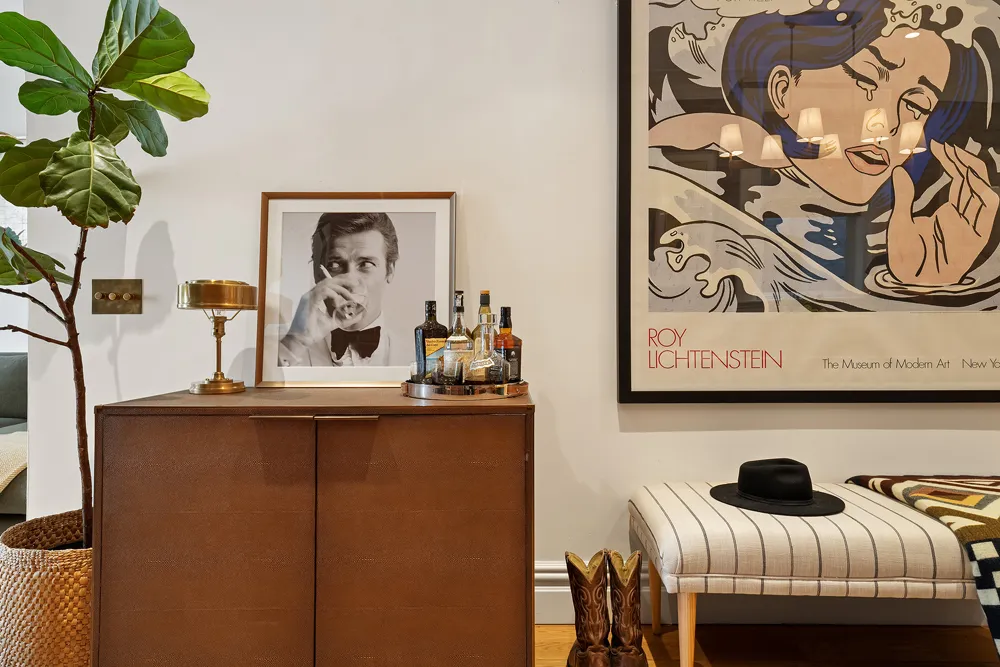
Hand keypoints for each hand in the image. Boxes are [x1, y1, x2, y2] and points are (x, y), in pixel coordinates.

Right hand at [284, 266, 360, 349]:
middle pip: (328, 280)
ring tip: (350, 297)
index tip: (353, 285)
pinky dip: (333, 295)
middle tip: (355, 284)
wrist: (301, 340)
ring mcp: (309, 297)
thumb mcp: (333, 323)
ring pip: (326, 284)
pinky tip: (338, 303)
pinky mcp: (308, 301)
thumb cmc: (313, 331)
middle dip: (343, 280)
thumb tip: (359, 315)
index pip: (328, 283)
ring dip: (340, 289)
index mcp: (315, 297)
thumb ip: (344, 318)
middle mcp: (311, 294)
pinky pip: (323, 292)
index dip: (341, 281)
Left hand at [888, 141, 997, 285]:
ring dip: (972, 172)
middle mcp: (966, 216)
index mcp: (951, 211)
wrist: (911, 282)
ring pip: (983, 192)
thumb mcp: (900, 221)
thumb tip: (898, 170)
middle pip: (973, 181)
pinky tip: (970, 180)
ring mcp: (973, 226)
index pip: (960, 179)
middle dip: (963, 161)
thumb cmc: (905, 255)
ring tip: (955, 157)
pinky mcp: (977, 238)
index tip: (938, 146)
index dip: (953, 161)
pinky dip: (982, 194)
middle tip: (945, 147)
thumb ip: (904, 196)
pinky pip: (987, 212)